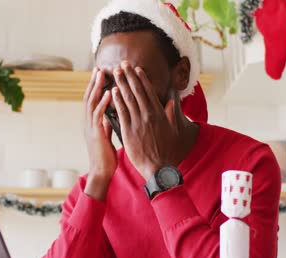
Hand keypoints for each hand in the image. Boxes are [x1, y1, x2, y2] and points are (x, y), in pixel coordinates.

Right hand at [83, 68, 116, 199]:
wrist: (102, 172)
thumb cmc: (106, 156)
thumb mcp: (106, 136)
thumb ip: (106, 125)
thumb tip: (109, 116)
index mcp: (91, 122)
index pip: (92, 99)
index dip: (95, 86)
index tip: (101, 73)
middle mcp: (88, 122)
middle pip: (89, 97)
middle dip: (94, 81)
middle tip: (99, 67)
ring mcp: (90, 127)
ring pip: (91, 102)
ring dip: (97, 87)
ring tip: (102, 73)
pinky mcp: (96, 133)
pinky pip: (99, 114)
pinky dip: (103, 102)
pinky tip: (108, 93)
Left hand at [112, 61, 179, 179]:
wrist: (159, 167)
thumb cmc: (166, 150)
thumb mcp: (172, 129)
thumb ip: (170, 113)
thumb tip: (170, 101)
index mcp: (159, 114)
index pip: (149, 92)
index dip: (142, 79)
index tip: (137, 69)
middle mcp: (149, 115)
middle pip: (137, 91)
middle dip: (129, 76)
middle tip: (122, 64)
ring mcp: (138, 122)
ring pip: (128, 98)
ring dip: (121, 83)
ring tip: (115, 72)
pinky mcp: (129, 131)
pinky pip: (122, 112)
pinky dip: (117, 100)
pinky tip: (112, 91)